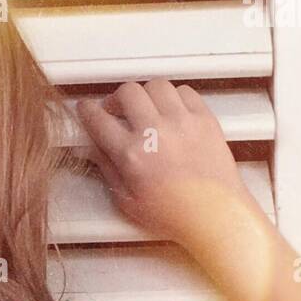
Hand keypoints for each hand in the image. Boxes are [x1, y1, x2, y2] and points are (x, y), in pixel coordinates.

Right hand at [77, 80, 254, 245]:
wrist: (214, 215)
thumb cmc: (173, 215)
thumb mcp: (128, 202)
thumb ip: (108, 170)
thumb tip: (94, 149)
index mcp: (131, 154)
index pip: (99, 120)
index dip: (87, 111)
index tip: (86, 109)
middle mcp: (154, 131)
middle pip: (127, 92)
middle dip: (116, 99)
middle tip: (117, 110)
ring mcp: (181, 121)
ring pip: (156, 86)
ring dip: (146, 95)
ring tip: (146, 109)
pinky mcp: (204, 118)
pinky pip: (184, 91)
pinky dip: (174, 97)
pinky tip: (171, 112)